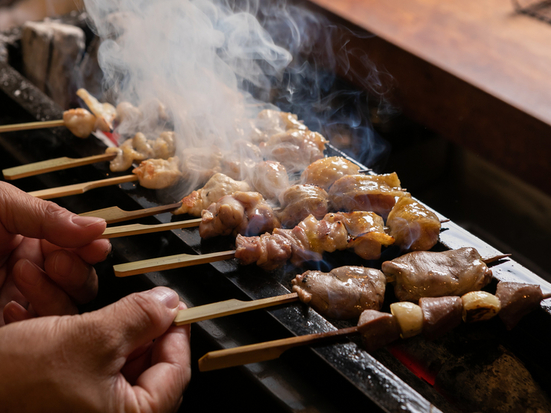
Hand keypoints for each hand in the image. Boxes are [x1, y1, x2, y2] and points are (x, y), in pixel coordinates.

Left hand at [0, 181, 110, 324]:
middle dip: (76, 274)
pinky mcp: (9, 331)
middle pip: (83, 285)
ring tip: (22, 272)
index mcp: (34, 239)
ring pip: (65, 311)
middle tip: (56, 260)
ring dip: (53, 295)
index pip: (81, 251)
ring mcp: (20, 300)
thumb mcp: (1, 206)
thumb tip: (98, 226)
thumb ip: (48, 215)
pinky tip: (10, 305)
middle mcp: (33, 271)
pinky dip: (32, 321)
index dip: (92, 250)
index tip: (96, 248)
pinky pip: (37, 334)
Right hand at [0, 287, 191, 412]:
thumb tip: (168, 303)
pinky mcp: (75, 403)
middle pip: (150, 366)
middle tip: (139, 304)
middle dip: (140, 329)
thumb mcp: (91, 338)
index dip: (176, 330)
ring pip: (121, 363)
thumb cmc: (16, 384)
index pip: (176, 370)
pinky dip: (90, 344)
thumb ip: (140, 317)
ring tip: (97, 314)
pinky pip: (95, 368)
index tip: (172, 304)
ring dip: (111, 331)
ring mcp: (95, 412)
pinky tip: (71, 326)